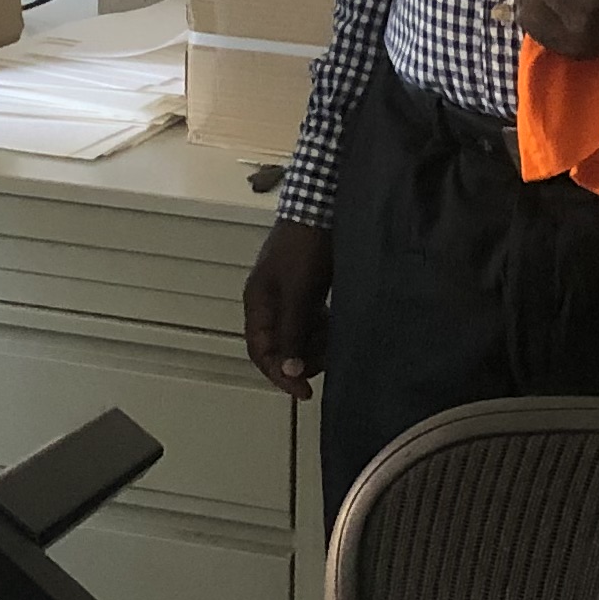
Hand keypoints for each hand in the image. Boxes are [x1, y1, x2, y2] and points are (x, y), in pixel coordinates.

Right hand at [244, 221, 334, 399]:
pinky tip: (340, 327)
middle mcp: (270, 304)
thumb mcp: (298, 292)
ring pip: (300, 337)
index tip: (303, 391)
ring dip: (317, 345)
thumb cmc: (305, 247)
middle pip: (281, 347)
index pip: (260, 351)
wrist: (324, 207)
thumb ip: (292, 331)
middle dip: (303, 359)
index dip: (278, 375)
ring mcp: (290, 297)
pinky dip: (325, 330)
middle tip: (330, 360)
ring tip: (338, 341)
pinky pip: (313, 323)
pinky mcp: (309, 292)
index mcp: (258, 303)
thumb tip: (289, 370)